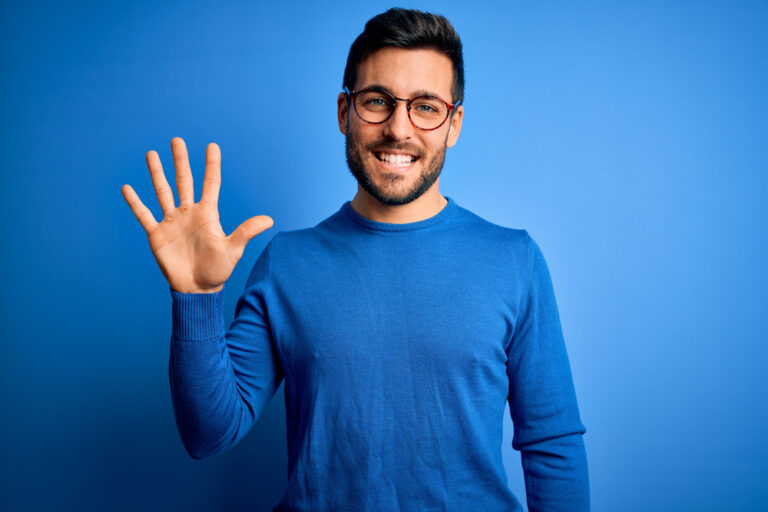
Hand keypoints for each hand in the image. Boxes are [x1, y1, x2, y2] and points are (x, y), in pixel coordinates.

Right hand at [121, 137, 272, 292]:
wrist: (197, 290)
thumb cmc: (217, 270)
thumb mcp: (233, 249)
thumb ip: (246, 232)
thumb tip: (269, 220)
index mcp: (208, 214)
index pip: (210, 184)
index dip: (211, 166)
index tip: (212, 146)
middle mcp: (189, 213)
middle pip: (184, 181)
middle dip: (180, 161)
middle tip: (177, 140)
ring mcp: (172, 222)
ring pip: (163, 192)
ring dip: (157, 173)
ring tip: (151, 154)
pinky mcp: (157, 234)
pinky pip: (144, 215)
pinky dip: (135, 202)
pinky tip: (127, 187)